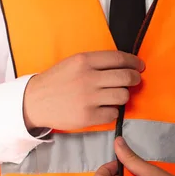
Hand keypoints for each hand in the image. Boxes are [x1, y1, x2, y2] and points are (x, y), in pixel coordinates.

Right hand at [22, 51, 144, 130]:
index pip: (119, 59)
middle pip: (126, 77)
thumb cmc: (56, 81)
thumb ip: (96, 62)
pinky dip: (112, 111)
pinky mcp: (88, 116)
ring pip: (123, 96)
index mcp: (85, 61)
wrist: (35, 102)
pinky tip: (105, 108)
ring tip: (116, 95)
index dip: (134, 62)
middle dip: (135, 78)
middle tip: (135, 80)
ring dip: (124, 95)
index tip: (139, 66)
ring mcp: (89, 98)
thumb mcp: (73, 63)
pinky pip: (113, 113)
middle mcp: (88, 78)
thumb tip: (124, 65)